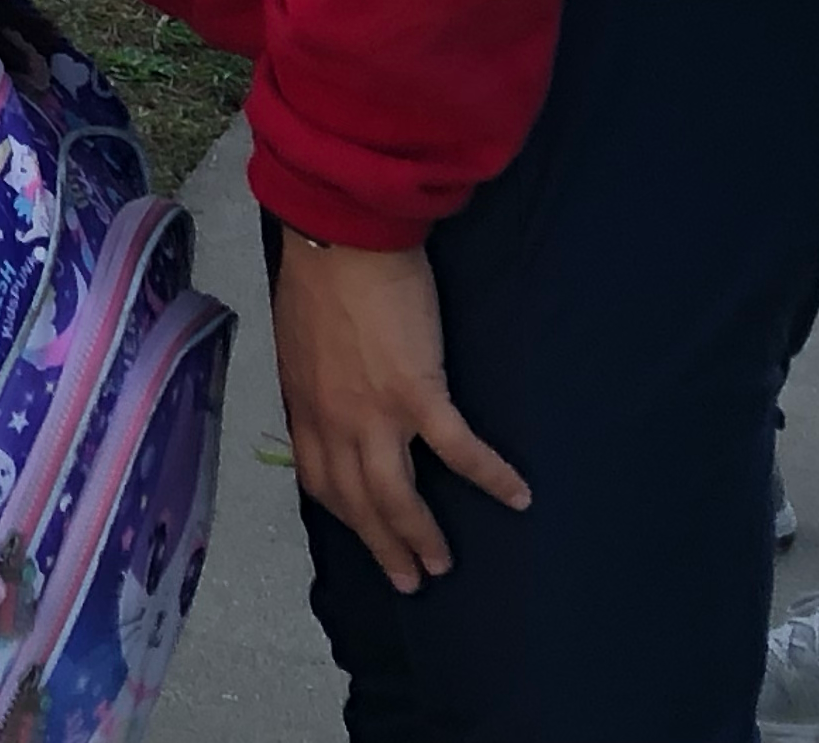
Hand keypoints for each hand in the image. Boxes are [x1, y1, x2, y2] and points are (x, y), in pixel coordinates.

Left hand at [273, 235, 528, 591]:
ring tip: (443, 565)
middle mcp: (335, 420)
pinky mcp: (418, 393)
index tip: (361, 528)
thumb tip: (330, 396)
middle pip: (357, 503)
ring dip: (419, 537)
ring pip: (396, 497)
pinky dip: (490, 476)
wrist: (340, 238)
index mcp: (307, 404)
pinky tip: (518, 496)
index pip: (319, 478)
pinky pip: (459, 450)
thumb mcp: (300, 339)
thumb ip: (315, 378)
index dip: (343, 511)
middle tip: (407, 580)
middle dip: (382, 546)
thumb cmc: (321, 276)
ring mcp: (376, 412)